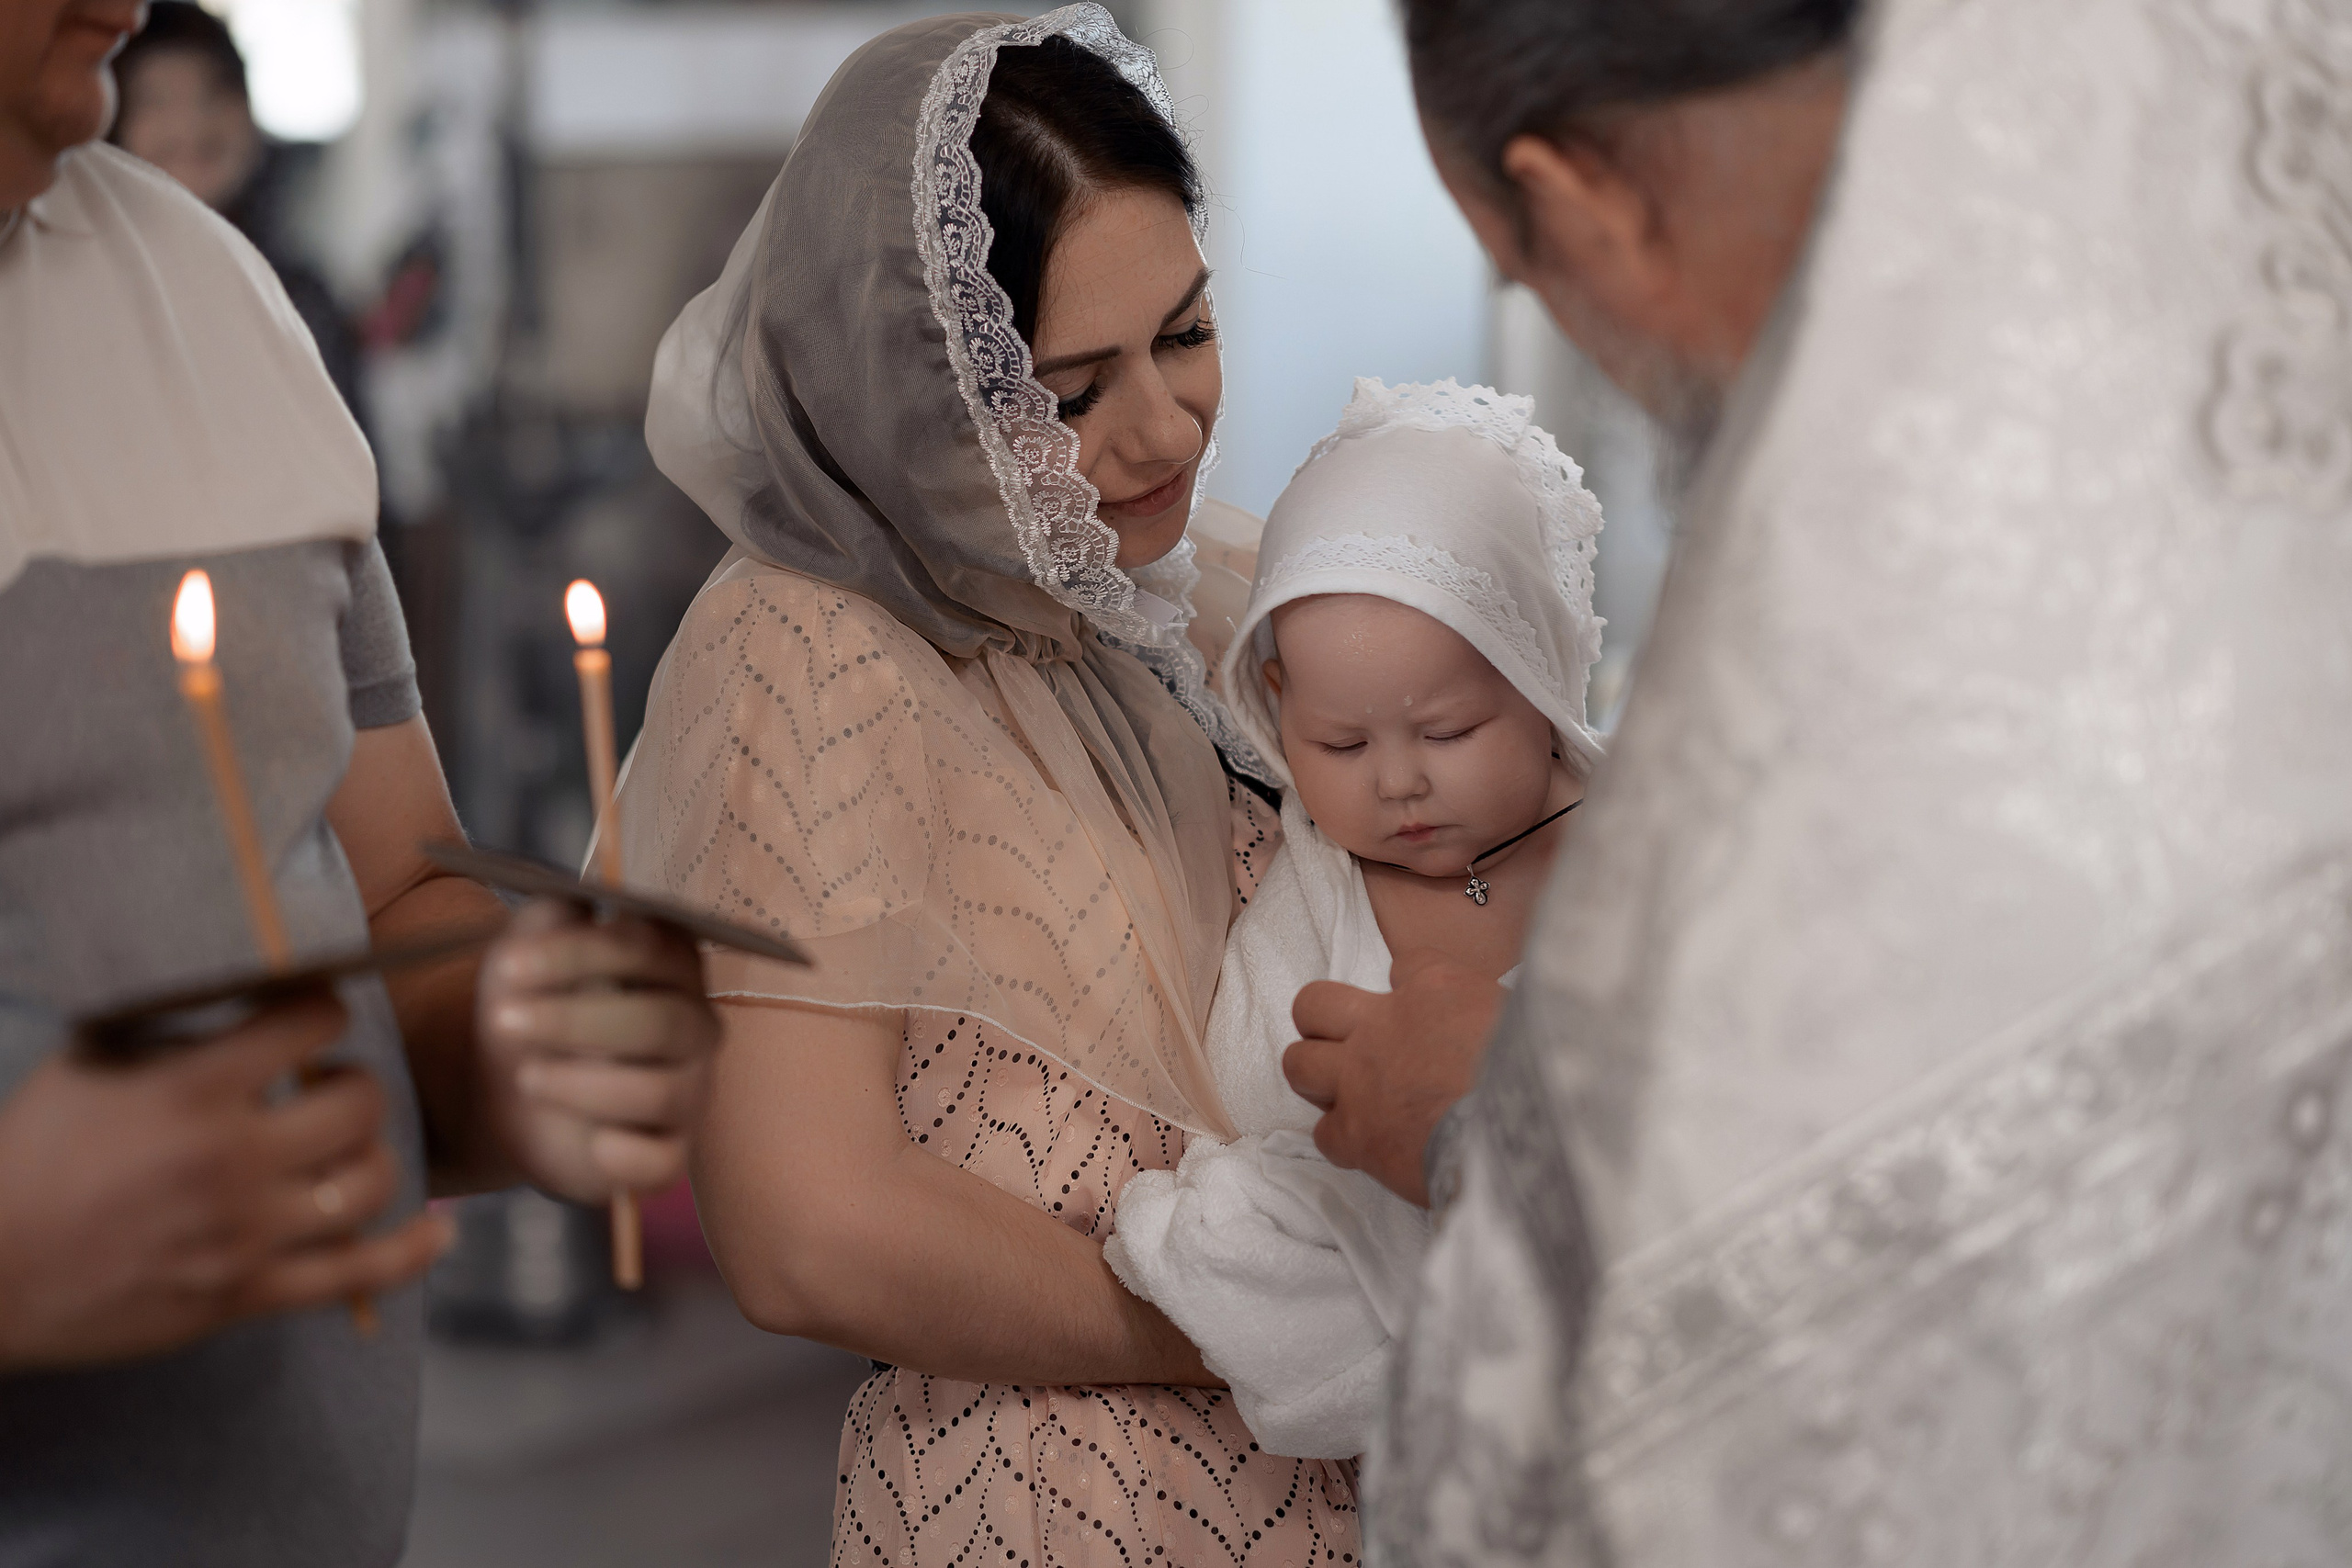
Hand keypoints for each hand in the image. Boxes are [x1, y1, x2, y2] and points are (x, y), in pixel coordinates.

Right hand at [0, 993, 452, 1370]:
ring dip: (372, 1156)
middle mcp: (231, 1158)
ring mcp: (244, 1233)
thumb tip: (245, 988)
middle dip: (355, 1085)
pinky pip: (358, 1275)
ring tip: (345, 1147)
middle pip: (359, 1104)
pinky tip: (438, 1229)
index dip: (323, 1011)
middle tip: (328, 1087)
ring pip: (370, 1183)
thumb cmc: (27, 1157)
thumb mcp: (89, 1062)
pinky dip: (412, 1252)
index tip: (312, 1017)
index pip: (311, 1022)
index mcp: (191, 1089)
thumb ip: (172, 1026)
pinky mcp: (245, 1295)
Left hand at [477, 900, 719, 1204]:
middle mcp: (694, 1024)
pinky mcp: (669, 1153)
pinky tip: (588, 1144)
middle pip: (663, 1020)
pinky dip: (622, 1155)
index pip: (649, 947)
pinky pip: (662, 1162)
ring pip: (661, 1092)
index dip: (580, 954)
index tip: (510, 966)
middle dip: (577, 1021)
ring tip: (527, 1078)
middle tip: (504, 1023)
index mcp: (671, 962)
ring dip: (582, 1085)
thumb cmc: (529, 1004)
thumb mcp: (528, 949)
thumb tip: (580, 900)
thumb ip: (552, 916)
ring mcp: (687, 1090)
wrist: (506, 1086)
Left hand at [1282, 950, 1505, 1206]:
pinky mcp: (1356, 1135)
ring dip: (1319, 1075)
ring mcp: (1360, 1081)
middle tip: (1353, 1042)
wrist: (1523, 1136)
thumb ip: (1493, 1009)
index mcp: (1435, 987)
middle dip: (1325, 1021)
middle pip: (1314, 1004)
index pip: (1405, 965)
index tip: (1428, 1009)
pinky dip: (1344, 1138)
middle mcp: (1383, 1026)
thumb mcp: (1530, 1016)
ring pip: (1299, 1064)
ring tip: (1347, 1089)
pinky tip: (1370, 1141)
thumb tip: (1492, 1018)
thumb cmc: (1540, 1074)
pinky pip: (1323, 1133)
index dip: (1412, 986)